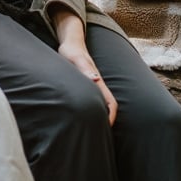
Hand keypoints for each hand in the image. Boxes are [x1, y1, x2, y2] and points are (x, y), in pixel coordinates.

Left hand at [51, 6, 117, 125]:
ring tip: (92, 132)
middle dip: (107, 122)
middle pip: (108, 107)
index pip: (110, 103)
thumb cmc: (71, 51)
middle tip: (99, 138)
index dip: (111, 117)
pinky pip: (94, 100)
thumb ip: (85, 68)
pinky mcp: (86, 84)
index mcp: (97, 80)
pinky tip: (83, 118)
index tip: (107, 129)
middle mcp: (97, 84)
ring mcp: (92, 85)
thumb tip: (96, 80)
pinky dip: (93, 110)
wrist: (70, 42)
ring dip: (100, 117)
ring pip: (101, 104)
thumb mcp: (75, 59)